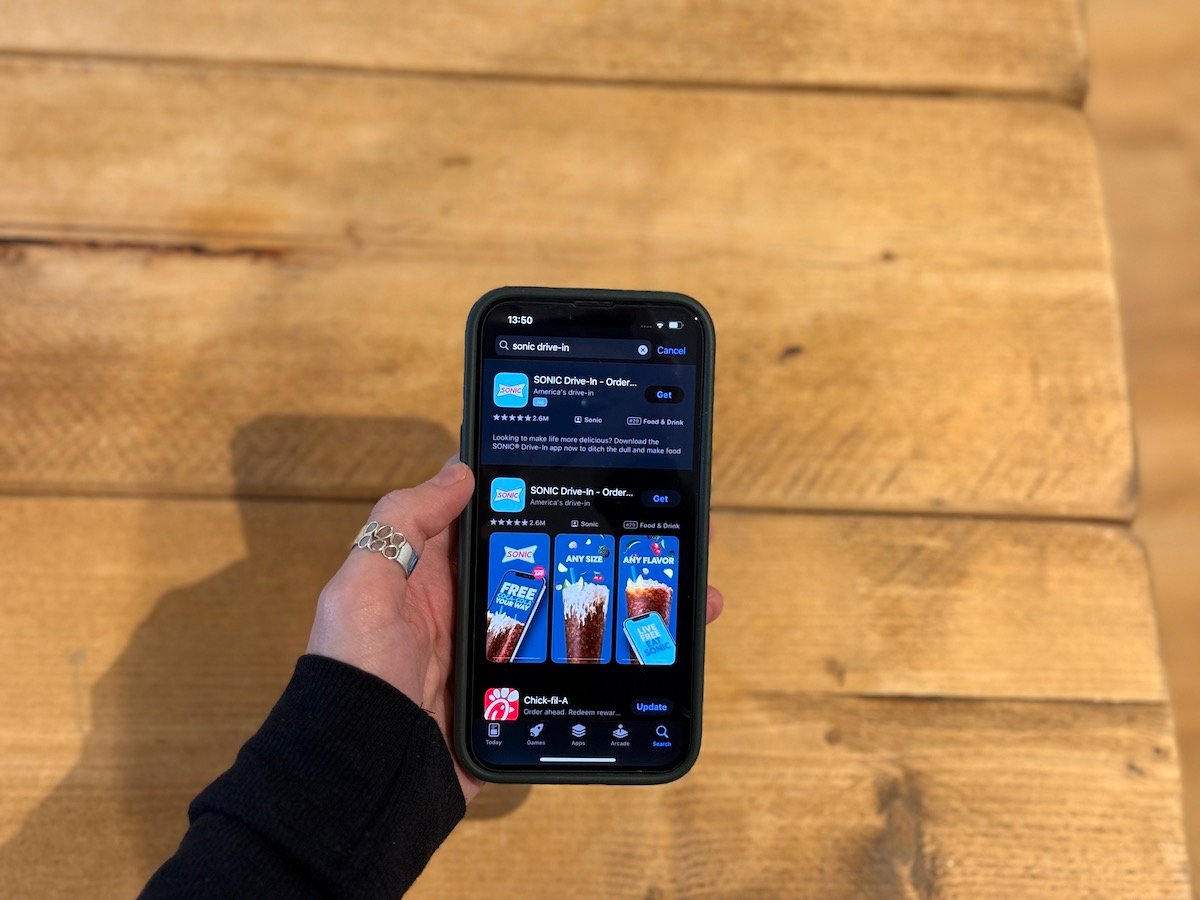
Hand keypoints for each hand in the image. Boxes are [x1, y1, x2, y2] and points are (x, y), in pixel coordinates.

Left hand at [308, 457, 724, 802]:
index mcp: (441, 575)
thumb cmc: (353, 675)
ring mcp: (506, 659)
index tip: (603, 473)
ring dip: (637, 606)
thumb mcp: (364, 585)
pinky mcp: (523, 702)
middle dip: (616, 550)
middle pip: (560, 569)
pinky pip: (582, 678)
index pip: (506, 521)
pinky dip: (626, 666)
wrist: (364, 776)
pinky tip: (666, 652)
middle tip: (675, 530)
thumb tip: (460, 470)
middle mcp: (479, 612)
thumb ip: (405, 522)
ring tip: (695, 588)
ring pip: (583, 622)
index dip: (550, 495)